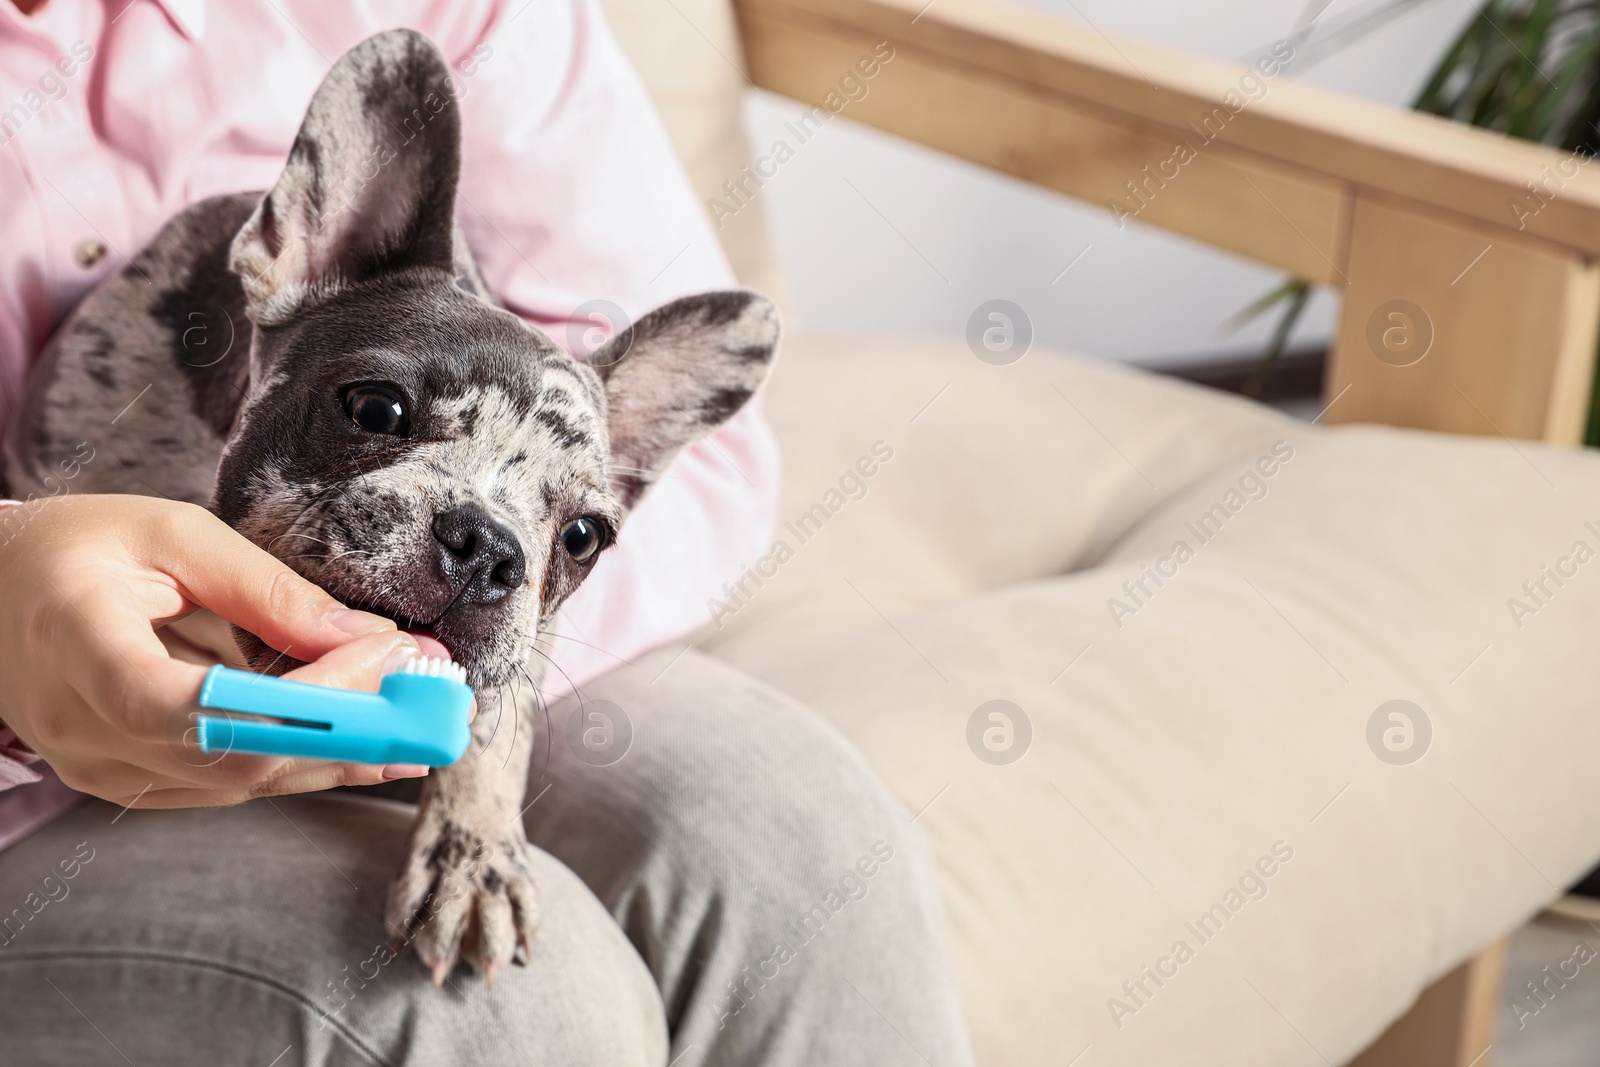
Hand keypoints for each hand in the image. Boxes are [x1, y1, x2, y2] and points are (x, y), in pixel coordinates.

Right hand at [0, 494, 431, 806]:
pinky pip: (232, 783)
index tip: (385, 657)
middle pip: (234, 755)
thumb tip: (361, 633)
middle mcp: (82, 725)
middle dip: (354, 728)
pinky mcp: (131, 780)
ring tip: (431, 720)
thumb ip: (265, 587)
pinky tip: (376, 743)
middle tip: (439, 696)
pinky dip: (310, 762)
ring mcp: (101, 766)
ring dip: (348, 754)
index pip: (185, 704)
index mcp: (77, 643)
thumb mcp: (170, 533)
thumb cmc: (76, 548)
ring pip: (243, 782)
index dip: (299, 697)